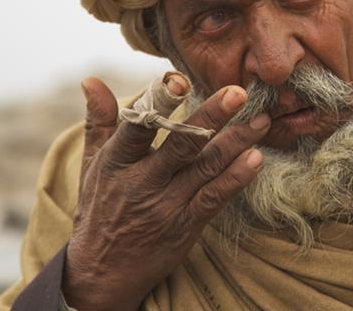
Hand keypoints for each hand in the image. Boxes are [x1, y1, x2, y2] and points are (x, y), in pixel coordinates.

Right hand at [62, 74, 269, 310]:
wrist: (101, 273)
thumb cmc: (100, 208)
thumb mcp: (92, 164)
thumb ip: (99, 120)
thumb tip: (90, 79)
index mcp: (117, 162)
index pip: (138, 128)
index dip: (159, 104)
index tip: (179, 81)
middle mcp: (143, 183)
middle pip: (182, 145)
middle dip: (212, 117)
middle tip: (238, 93)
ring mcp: (167, 206)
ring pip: (207, 168)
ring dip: (237, 141)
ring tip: (262, 120)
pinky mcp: (186, 226)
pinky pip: (215, 198)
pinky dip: (236, 179)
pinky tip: (255, 159)